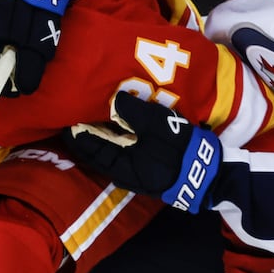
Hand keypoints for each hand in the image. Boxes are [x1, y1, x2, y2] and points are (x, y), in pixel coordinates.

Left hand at [66, 91, 221, 210]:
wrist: (208, 172)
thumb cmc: (180, 148)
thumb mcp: (157, 124)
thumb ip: (134, 111)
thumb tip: (114, 100)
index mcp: (119, 166)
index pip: (89, 150)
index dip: (76, 134)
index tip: (65, 118)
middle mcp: (122, 173)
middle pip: (98, 152)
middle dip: (88, 133)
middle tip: (76, 112)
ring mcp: (134, 173)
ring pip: (111, 152)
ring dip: (103, 136)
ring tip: (94, 115)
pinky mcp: (146, 169)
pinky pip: (123, 153)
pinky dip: (117, 139)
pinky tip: (117, 126)